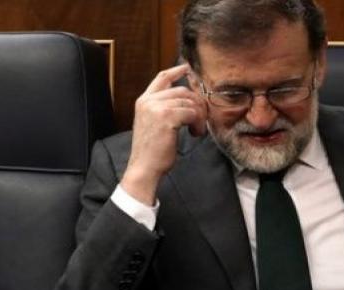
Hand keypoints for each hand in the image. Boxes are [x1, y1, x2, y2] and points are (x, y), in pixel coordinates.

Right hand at [122, 64, 207, 204]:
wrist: (144, 168)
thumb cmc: (152, 150)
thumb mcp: (155, 124)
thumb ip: (164, 108)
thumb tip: (187, 100)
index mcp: (144, 101)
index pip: (162, 78)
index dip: (177, 71)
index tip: (188, 68)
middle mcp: (148, 101)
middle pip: (183, 91)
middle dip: (197, 104)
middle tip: (200, 120)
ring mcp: (156, 108)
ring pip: (189, 102)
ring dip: (199, 117)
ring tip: (196, 130)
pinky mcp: (166, 117)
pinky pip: (192, 113)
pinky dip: (198, 124)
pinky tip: (194, 134)